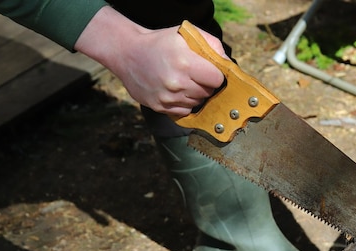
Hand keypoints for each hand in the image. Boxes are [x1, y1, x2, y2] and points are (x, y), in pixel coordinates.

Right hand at [75, 6, 224, 116]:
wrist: (127, 53)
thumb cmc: (160, 42)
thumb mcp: (186, 34)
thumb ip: (211, 45)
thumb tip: (227, 63)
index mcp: (185, 63)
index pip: (217, 79)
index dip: (216, 75)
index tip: (209, 70)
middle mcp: (177, 83)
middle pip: (208, 92)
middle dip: (206, 84)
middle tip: (195, 74)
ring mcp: (168, 97)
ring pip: (197, 102)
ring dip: (195, 94)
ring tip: (183, 81)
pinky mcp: (160, 107)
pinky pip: (185, 110)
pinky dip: (185, 102)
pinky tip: (176, 91)